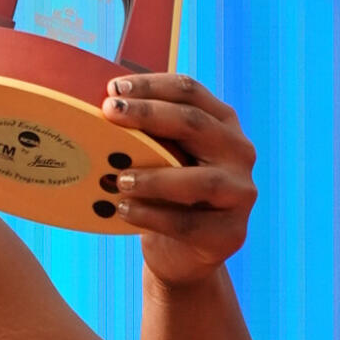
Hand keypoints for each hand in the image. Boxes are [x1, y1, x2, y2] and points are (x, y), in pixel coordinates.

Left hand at [102, 73, 256, 286]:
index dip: (152, 86)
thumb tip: (99, 107)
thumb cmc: (163, 194)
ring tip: (118, 178)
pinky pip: (188, 223)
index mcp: (222, 123)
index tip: (113, 89)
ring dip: (155, 177)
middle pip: (195, 124)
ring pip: (201, 180)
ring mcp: (240, 193)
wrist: (181, 253)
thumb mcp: (157, 157)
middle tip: (109, 113)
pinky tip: (122, 210)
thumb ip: (143, 133)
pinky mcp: (230, 233)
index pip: (190, 92)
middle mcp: (239, 152)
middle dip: (148, 116)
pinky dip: (151, 215)